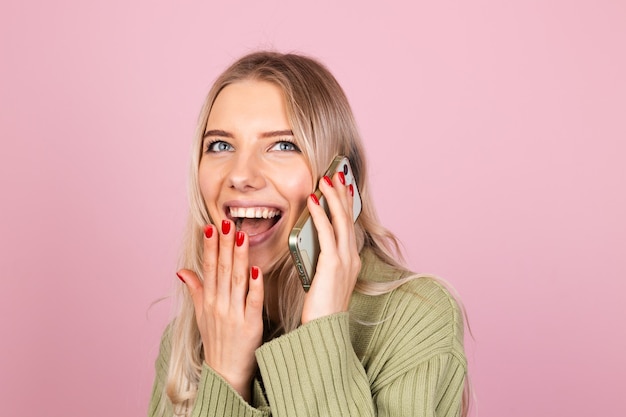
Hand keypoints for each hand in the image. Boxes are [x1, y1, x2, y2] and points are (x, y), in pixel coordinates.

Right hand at [177, 220, 263, 401]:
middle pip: (222, 269)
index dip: (210, 247)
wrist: (225, 373)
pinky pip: (253, 302)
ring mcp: (234, 314)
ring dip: (239, 257)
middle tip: (227, 222)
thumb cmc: (215, 341)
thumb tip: (182, 271)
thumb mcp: (201, 314)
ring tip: (240, 236)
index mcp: (208, 300)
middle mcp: (219, 305)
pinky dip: (255, 286)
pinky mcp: (251, 325)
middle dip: (224, 245)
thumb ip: (195, 290)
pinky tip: (257, 269)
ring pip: (237, 280)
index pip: (209, 268)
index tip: (211, 227)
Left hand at [301, 172, 360, 323]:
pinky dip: (320, 213)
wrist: (323, 329)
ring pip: (340, 220)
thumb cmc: (320, 309)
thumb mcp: (323, 281)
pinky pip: (327, 232)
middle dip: (343, 194)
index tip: (343, 187)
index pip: (348, 226)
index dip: (346, 204)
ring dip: (333, 197)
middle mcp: (352, 257)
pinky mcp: (334, 263)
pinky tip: (313, 200)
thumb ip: (321, 261)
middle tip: (338, 173)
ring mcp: (345, 259)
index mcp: (350, 261)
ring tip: (327, 179)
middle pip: (348, 218)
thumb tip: (313, 244)